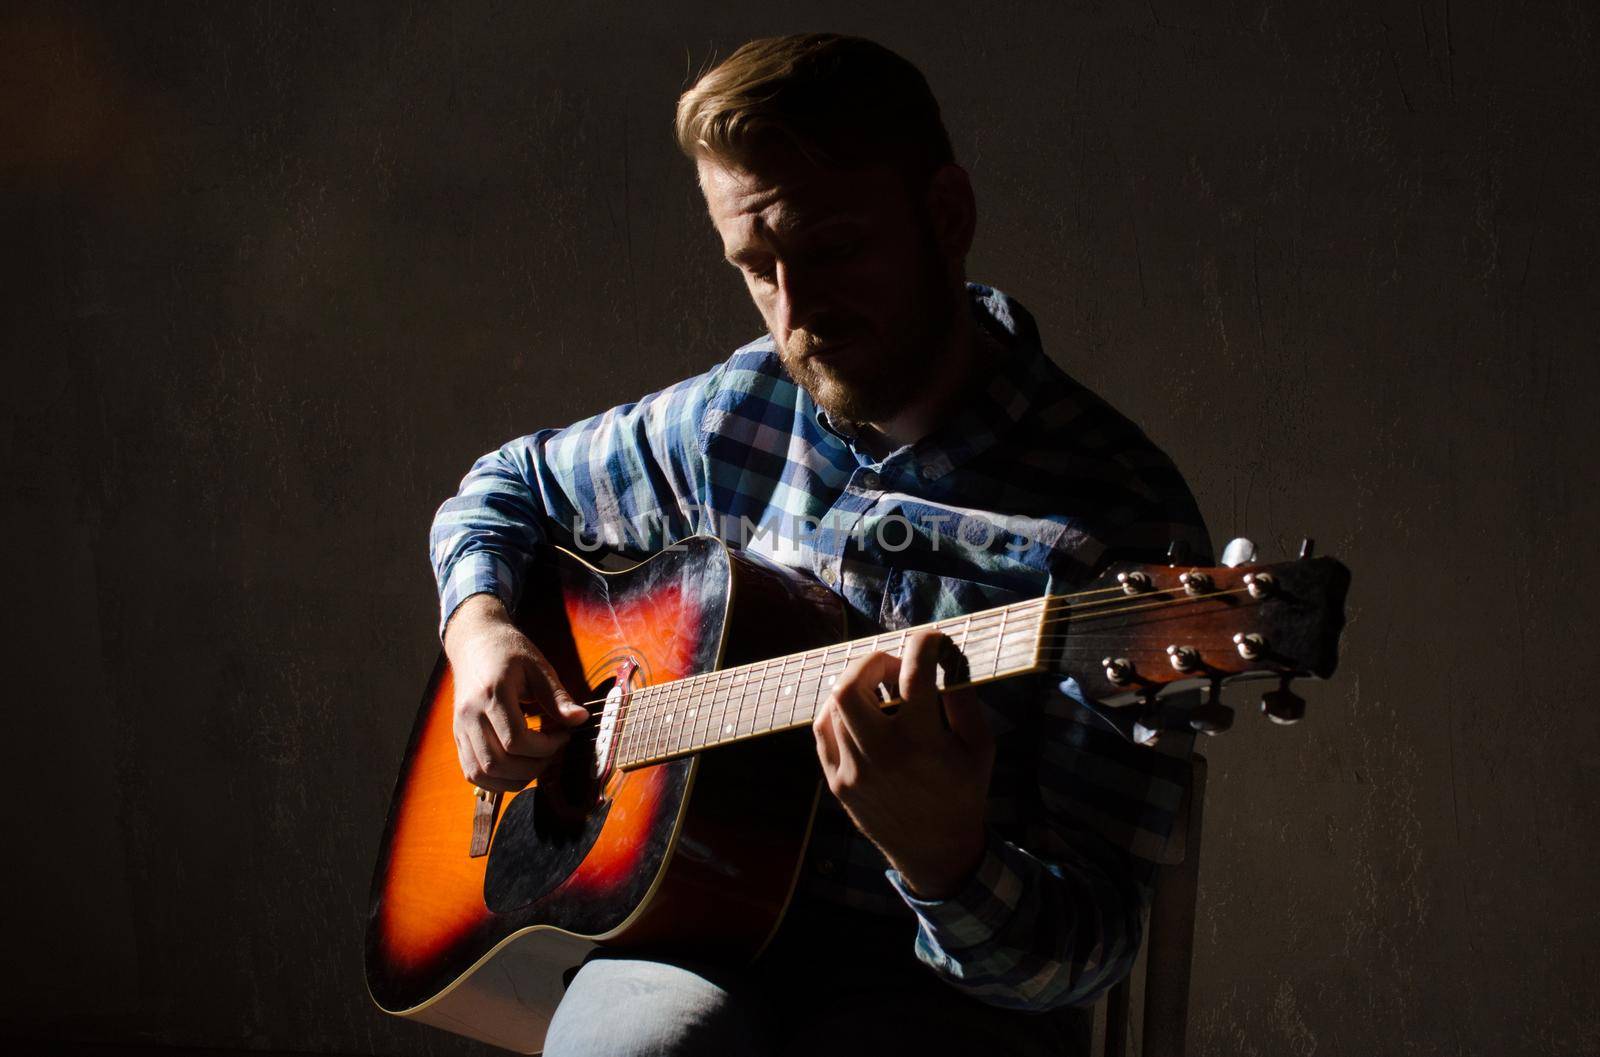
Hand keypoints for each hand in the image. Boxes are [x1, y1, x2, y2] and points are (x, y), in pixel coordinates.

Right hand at [443, 593, 589, 791]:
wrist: (476, 642)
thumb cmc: (509, 652)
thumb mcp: (538, 667)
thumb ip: (558, 697)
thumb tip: (580, 719)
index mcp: (491, 694)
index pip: (516, 740)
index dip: (546, 747)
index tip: (563, 736)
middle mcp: (469, 715)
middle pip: (497, 762)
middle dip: (532, 767)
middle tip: (553, 753)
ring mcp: (460, 728)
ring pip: (481, 773)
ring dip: (513, 779)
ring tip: (536, 763)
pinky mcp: (458, 736)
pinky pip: (471, 772)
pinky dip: (495, 780)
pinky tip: (517, 768)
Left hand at [812, 628, 995, 899]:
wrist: (935, 851)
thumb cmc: (963, 792)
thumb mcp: (980, 746)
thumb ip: (964, 697)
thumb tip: (947, 655)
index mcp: (923, 744)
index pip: (914, 675)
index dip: (924, 644)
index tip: (932, 640)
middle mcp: (881, 756)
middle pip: (850, 686)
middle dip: (872, 663)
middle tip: (895, 669)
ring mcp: (852, 771)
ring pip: (833, 706)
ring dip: (858, 686)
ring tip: (882, 693)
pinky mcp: (836, 782)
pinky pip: (823, 731)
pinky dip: (839, 712)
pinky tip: (863, 714)